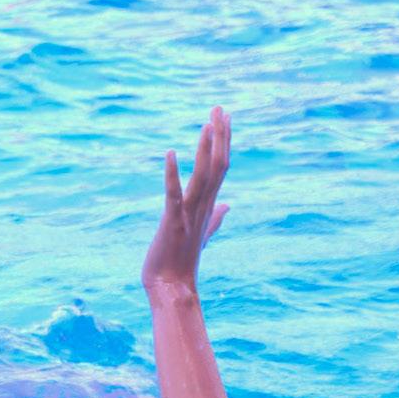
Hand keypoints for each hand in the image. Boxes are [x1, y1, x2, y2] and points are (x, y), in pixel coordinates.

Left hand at [143, 107, 231, 291]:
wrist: (171, 289)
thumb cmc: (181, 262)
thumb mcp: (201, 234)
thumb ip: (215, 217)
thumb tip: (227, 205)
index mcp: (208, 206)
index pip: (221, 168)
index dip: (223, 142)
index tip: (224, 118)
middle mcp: (203, 207)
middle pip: (217, 166)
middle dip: (219, 137)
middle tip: (220, 108)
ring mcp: (189, 214)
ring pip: (203, 176)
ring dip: (205, 149)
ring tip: (207, 123)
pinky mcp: (172, 222)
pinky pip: (174, 194)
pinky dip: (173, 174)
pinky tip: (171, 153)